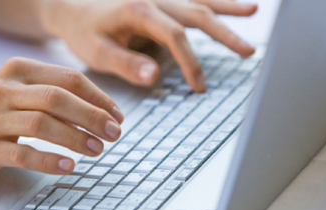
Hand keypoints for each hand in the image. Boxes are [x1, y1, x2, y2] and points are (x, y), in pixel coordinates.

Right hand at [0, 57, 123, 177]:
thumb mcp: (23, 89)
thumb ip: (58, 94)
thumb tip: (102, 112)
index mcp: (20, 70)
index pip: (69, 79)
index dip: (98, 98)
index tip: (117, 116)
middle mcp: (5, 90)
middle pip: (57, 99)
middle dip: (92, 116)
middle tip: (114, 133)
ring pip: (41, 124)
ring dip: (75, 138)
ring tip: (97, 149)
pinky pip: (22, 154)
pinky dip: (49, 160)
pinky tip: (70, 165)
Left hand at [41, 0, 256, 91]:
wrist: (72, 9)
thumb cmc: (83, 31)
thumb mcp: (96, 50)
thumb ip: (125, 63)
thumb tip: (154, 76)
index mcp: (139, 9)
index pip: (174, 36)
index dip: (190, 61)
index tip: (199, 85)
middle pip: (197, 13)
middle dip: (224, 34)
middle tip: (248, 51)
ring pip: (200, 1)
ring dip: (227, 8)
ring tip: (253, 10)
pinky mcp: (161, 1)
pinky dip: (213, 0)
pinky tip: (230, 3)